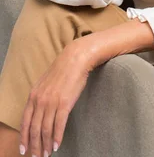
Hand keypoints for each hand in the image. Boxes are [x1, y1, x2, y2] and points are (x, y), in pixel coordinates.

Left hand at [19, 42, 90, 156]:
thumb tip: (37, 111)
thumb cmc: (62, 70)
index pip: (25, 122)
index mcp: (33, 95)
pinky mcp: (64, 103)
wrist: (75, 59)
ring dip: (45, 145)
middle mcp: (40, 100)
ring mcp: (52, 102)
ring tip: (47, 154)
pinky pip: (58, 125)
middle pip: (34, 129)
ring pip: (45, 130)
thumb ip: (39, 96)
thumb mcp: (44, 83)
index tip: (24, 150)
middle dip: (34, 146)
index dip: (24, 138)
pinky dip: (56, 138)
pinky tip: (56, 146)